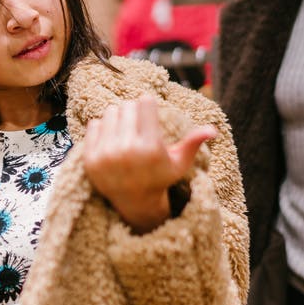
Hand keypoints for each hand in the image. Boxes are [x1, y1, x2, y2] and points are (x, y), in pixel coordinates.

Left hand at [84, 95, 216, 233]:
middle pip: (127, 106)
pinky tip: (111, 140)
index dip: (148, 105)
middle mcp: (127, 151)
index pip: (145, 102)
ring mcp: (106, 155)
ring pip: (110, 112)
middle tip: (137, 125)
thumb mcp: (180, 162)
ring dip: (118, 117)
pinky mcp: (90, 158)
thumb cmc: (160, 177)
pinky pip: (94, 124)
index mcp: (151, 148)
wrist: (133, 202)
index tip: (149, 112)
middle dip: (133, 111)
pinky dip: (102, 128)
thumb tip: (213, 130)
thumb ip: (194, 143)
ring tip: (125, 132)